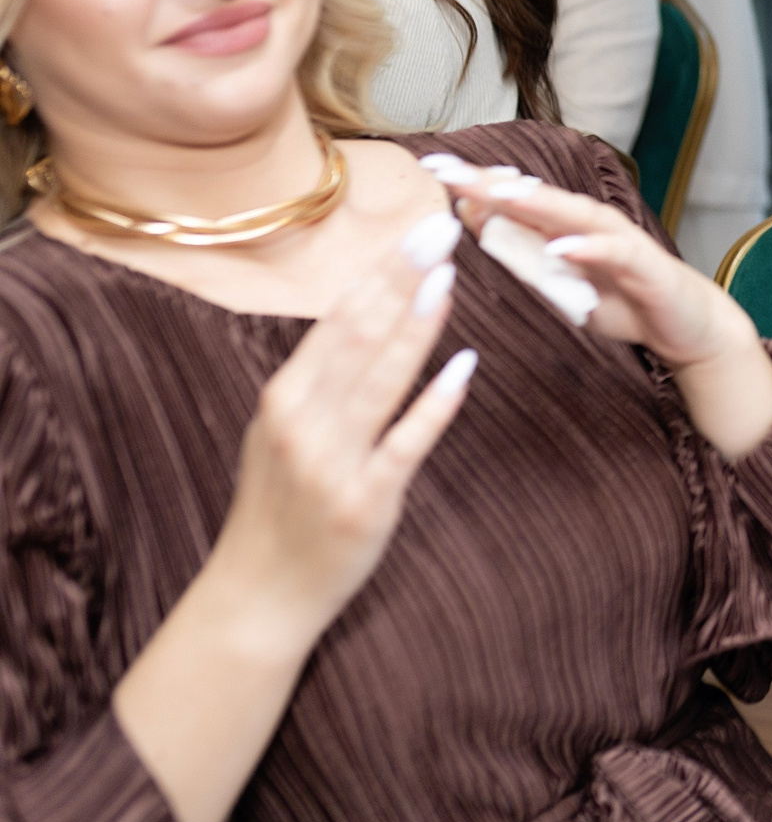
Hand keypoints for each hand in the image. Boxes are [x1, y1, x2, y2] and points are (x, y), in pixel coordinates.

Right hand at [213, 210, 475, 646]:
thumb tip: (362, 317)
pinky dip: (434, 402)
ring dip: (417, 324)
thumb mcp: (282, 434)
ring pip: (380, 379)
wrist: (258, 595)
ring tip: (449, 276)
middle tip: (442, 227)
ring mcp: (331, 462)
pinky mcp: (364, 501)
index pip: (338, 319)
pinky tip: (464, 364)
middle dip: (401, 277)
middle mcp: (302, 423)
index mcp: (283, 398)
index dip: (380, 270)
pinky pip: (405, 443)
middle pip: (358, 335)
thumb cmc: (278, 508)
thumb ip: (319, 381)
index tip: (415, 227)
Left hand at [422, 156, 771, 455]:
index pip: (512, 198)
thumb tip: (472, 220)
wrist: (687, 326)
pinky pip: (614, 253)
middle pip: (533, 196)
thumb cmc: (622, 302)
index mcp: (564, 227)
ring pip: (572, 215)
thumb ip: (521, 253)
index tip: (427, 168)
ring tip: (497, 193)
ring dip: (535, 202)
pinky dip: (588, 248)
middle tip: (445, 167)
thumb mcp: (559, 283)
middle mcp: (589, 224)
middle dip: (489, 181)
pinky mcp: (645, 265)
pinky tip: (561, 245)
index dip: (472, 182)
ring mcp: (618, 241)